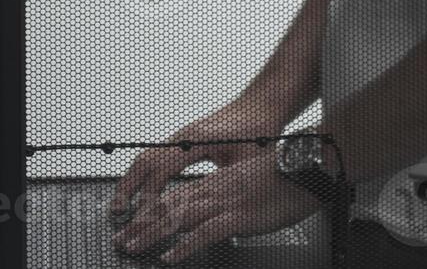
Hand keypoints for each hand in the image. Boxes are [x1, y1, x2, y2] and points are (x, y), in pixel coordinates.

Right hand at [109, 98, 285, 217]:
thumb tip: (212, 208)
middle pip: (144, 160)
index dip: (150, 194)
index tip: (142, 216)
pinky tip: (140, 189)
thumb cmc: (258, 131)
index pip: (162, 169)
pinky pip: (155, 155)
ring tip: (120, 203)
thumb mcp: (246, 163)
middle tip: (116, 212)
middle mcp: (184, 136)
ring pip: (146, 156)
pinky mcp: (183, 139)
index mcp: (196, 140)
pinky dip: (142, 173)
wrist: (262, 106)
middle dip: (127, 187)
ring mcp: (181, 136)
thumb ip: (226, 184)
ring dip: (131, 180)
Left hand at [111, 153, 322, 263]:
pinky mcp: (238, 216)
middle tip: (120, 238)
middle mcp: (214, 190)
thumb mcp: (250, 186)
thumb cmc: (284, 178)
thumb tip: (219, 216)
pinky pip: (205, 233)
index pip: (175, 197)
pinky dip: (185, 246)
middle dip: (141, 224)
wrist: (306, 168)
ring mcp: (224, 202)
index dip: (150, 211)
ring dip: (152, 234)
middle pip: (169, 207)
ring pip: (179, 218)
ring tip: (132, 247)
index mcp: (216, 183)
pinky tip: (171, 257)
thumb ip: (231, 199)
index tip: (132, 223)